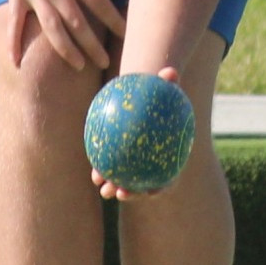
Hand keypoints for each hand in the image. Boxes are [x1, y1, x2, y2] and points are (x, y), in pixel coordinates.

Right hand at [0, 0, 134, 71]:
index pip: (101, 5)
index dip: (115, 22)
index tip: (126, 36)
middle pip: (78, 25)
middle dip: (93, 46)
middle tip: (105, 62)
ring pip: (53, 30)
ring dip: (66, 50)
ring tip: (79, 65)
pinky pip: (15, 25)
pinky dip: (15, 44)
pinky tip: (18, 64)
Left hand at [91, 67, 184, 201]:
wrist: (146, 100)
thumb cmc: (157, 94)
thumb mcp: (164, 86)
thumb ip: (169, 82)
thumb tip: (171, 71)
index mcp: (169, 155)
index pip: (169, 178)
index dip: (162, 188)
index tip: (153, 192)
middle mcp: (153, 164)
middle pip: (144, 185)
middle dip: (132, 193)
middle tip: (120, 193)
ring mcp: (136, 164)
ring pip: (125, 181)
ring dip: (113, 187)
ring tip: (102, 187)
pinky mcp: (120, 159)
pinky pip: (112, 167)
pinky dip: (104, 170)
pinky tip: (94, 172)